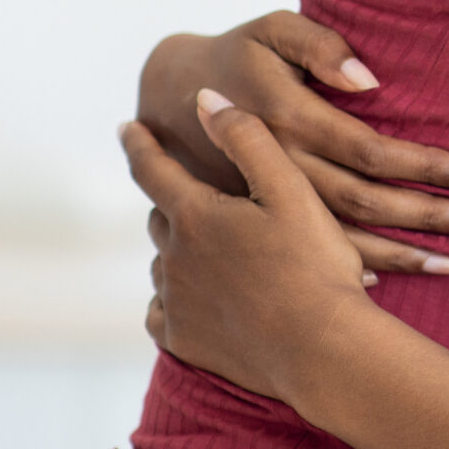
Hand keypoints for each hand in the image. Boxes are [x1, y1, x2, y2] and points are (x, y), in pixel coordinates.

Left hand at [123, 92, 381, 403]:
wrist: (322, 349)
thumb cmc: (314, 264)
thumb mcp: (291, 188)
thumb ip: (247, 137)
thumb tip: (204, 99)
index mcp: (195, 214)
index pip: (152, 168)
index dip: (139, 143)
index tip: (127, 127)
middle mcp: (174, 257)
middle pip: (161, 216)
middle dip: (172, 199)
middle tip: (191, 192)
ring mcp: (176, 302)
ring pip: (164, 263)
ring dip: (179, 250)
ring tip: (205, 247)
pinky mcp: (184, 340)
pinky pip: (163, 311)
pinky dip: (174, 298)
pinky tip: (194, 297)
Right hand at [136, 13, 448, 274]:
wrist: (168, 97)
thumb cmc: (239, 53)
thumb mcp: (272, 29)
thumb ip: (320, 44)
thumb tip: (369, 80)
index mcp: (287, 118)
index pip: (372, 150)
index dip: (426, 165)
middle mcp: (277, 168)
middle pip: (366, 200)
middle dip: (429, 215)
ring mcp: (263, 202)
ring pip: (342, 238)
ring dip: (402, 253)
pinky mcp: (255, 222)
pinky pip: (308, 253)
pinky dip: (352, 268)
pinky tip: (393, 280)